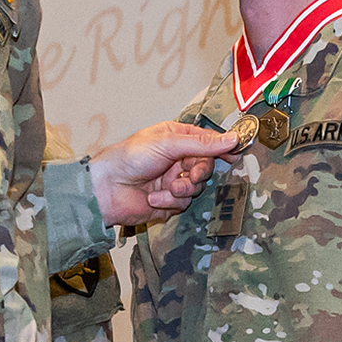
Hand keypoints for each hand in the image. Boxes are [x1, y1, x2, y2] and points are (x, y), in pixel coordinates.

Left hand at [88, 122, 236, 225]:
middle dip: (199, 173)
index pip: (207, 142)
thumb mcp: (168, 143)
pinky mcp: (169, 202)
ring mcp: (173, 181)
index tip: (234, 155)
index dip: (221, 148)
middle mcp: (177, 159)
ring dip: (183, 189)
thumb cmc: (130, 157)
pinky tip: (154, 197)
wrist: (107, 188)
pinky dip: (170, 201)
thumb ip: (202, 143)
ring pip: (197, 187)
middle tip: (190, 176)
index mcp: (176, 139)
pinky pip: (184, 203)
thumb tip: (232, 138)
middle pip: (205, 166)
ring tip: (166, 188)